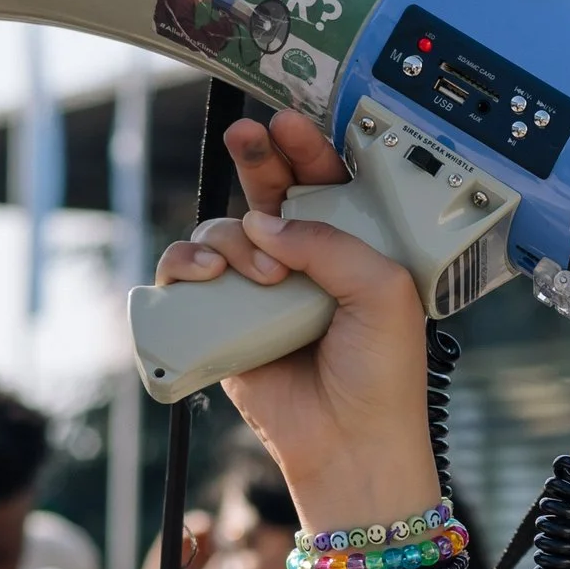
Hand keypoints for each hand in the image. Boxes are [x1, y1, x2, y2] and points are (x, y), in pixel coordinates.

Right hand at [150, 111, 437, 526]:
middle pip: (268, 193)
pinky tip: (207, 275)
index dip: (307, 150)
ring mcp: (260, 292)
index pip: (326, 185)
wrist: (350, 445)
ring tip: (262, 275)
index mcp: (352, 252)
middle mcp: (304, 265)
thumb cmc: (382, 377)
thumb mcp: (383, 292)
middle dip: (256, 158)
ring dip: (232, 237)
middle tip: (248, 137)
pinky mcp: (222, 321)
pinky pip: (187, 276)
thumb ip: (330, 242)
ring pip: (224, 231)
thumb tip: (265, 224)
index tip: (289, 123)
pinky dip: (186, 263)